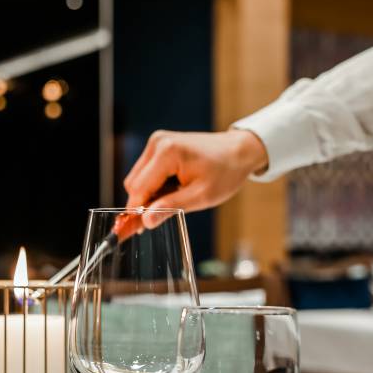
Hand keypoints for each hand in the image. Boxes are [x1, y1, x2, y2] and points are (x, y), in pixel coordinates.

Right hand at [124, 128, 267, 226]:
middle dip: (144, 203)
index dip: (136, 211)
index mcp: (167, 153)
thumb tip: (145, 221)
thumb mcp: (201, 196)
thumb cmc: (225, 173)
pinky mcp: (158, 145)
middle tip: (164, 215)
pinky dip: (154, 185)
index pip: (139, 189)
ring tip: (176, 197)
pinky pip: (145, 172)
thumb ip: (170, 208)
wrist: (238, 151)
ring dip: (149, 194)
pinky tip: (173, 188)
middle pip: (133, 184)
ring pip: (137, 179)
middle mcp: (157, 143)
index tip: (134, 231)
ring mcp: (156, 142)